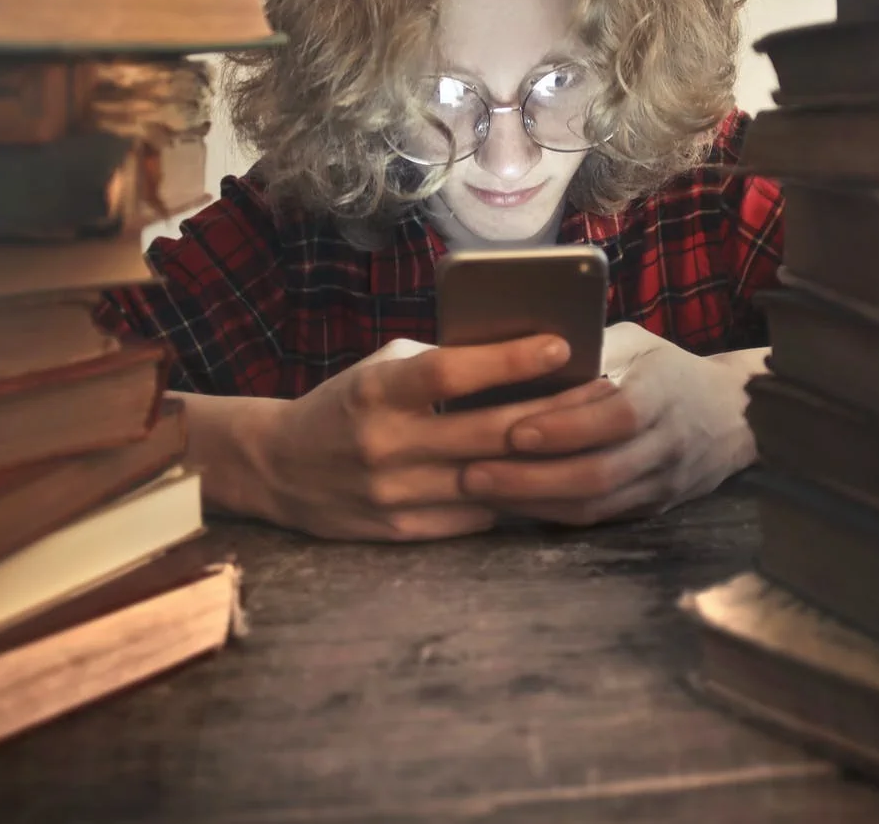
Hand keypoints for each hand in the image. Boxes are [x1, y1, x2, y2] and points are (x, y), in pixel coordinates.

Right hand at [194, 335, 623, 541]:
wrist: (278, 468)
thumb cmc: (345, 404)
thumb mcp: (381, 370)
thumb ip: (439, 368)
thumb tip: (519, 360)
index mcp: (377, 391)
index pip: (451, 373)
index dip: (508, 360)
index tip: (558, 346)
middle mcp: (384, 444)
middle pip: (485, 433)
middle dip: (550, 414)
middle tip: (600, 396)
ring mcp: (393, 494)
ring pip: (489, 481)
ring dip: (540, 463)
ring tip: (587, 439)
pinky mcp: (400, 532)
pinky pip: (475, 516)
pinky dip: (510, 497)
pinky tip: (542, 481)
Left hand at [458, 323, 759, 525]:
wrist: (732, 417)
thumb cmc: (667, 369)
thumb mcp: (636, 343)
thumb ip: (590, 348)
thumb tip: (521, 349)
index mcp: (665, 393)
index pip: (619, 416)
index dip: (567, 427)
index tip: (516, 430)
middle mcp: (667, 444)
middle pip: (600, 473)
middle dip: (531, 478)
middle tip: (472, 472)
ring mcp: (661, 484)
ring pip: (594, 505)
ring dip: (531, 502)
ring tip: (479, 490)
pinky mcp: (649, 509)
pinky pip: (596, 519)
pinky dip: (549, 513)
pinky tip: (509, 503)